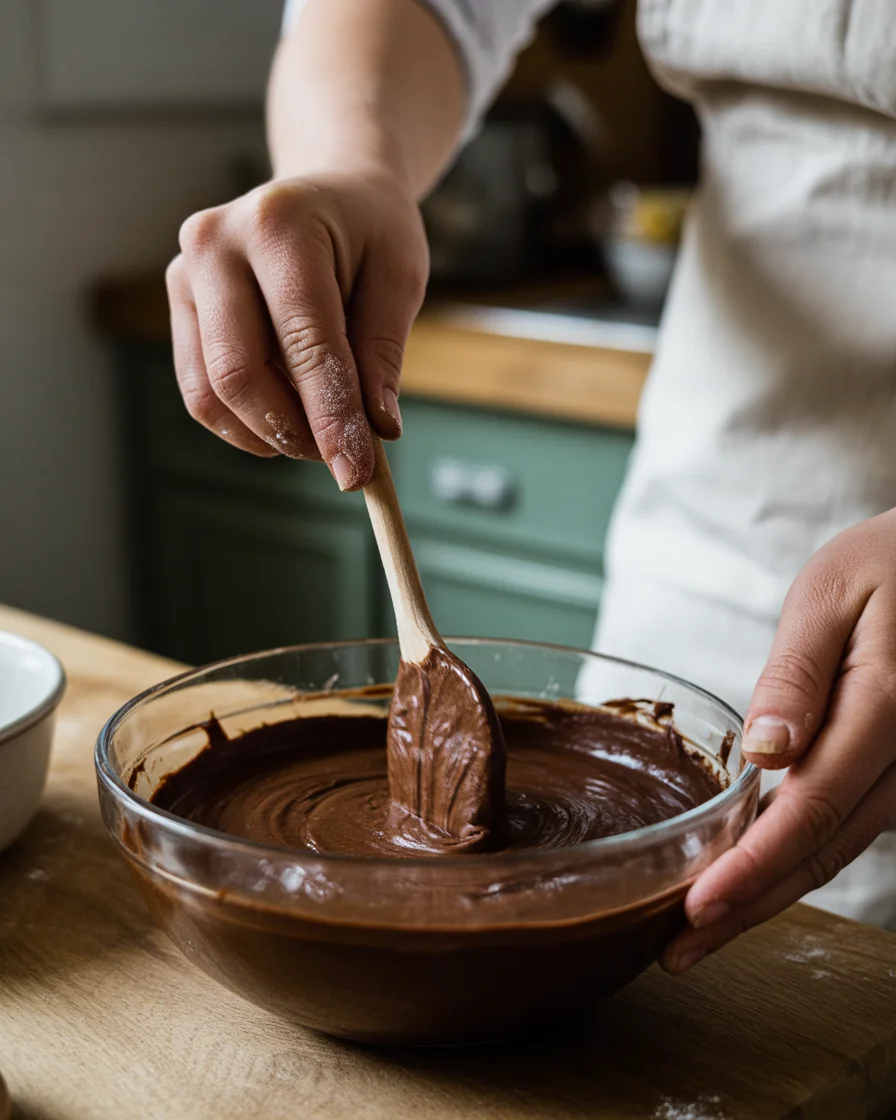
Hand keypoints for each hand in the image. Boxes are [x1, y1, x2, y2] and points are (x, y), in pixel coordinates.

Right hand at [165, 169, 428, 488]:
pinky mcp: (178, 303)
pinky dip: (242, 422)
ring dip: (266, 434)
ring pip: (210, 392)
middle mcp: (215, 243)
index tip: (358, 474)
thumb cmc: (370, 233)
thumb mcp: (399, 278)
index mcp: (279, 224)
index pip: (304, 342)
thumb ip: (383, 354)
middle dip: (293, 432)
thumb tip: (376, 431)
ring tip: (317, 436)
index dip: (331, 416)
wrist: (326, 193)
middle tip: (340, 458)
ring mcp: (185, 273)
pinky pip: (199, 390)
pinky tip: (285, 417)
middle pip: (238, 373)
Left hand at [663, 508, 895, 972]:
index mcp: (890, 709)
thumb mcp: (831, 594)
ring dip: (773, 891)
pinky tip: (754, 873)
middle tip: (681, 951)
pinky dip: (799, 855)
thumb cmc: (886, 563)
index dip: (755, 868)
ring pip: (841, 848)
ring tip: (702, 928)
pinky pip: (851, 824)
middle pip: (826, 849)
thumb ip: (800, 673)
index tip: (697, 910)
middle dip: (752, 905)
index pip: (813, 809)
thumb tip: (765, 750)